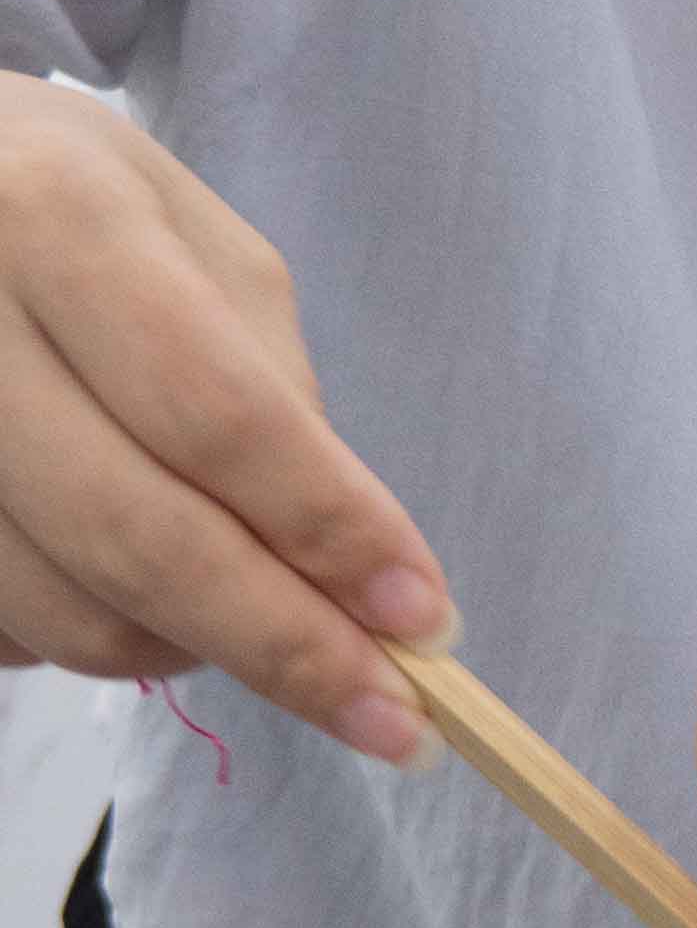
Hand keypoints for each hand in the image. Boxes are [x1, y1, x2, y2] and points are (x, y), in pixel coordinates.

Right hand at [0, 77, 451, 755]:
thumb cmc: (76, 209)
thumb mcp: (194, 242)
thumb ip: (270, 387)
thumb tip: (348, 570)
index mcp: (55, 218)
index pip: (215, 412)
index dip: (328, 529)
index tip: (424, 620)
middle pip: (140, 535)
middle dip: (287, 645)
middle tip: (394, 718)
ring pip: (67, 613)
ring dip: (195, 649)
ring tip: (258, 617)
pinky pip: (8, 631)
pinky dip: (95, 635)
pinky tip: (129, 583)